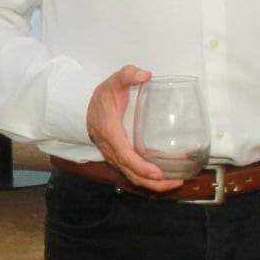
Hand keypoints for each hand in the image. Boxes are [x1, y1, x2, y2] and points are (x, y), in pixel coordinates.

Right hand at [85, 66, 184, 190]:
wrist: (85, 108)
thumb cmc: (103, 96)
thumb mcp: (113, 81)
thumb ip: (127, 75)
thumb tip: (145, 74)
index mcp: (110, 131)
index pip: (124, 154)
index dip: (140, 166)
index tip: (157, 173)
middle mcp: (111, 148)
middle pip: (130, 172)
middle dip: (152, 182)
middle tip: (175, 182)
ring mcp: (114, 156)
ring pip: (131, 176)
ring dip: (152, 184)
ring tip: (175, 183)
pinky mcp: (119, 158)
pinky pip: (132, 172)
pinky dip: (148, 179)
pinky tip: (165, 178)